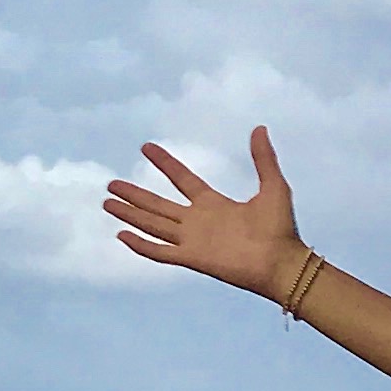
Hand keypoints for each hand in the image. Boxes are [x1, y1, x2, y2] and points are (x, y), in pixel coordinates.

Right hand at [104, 126, 304, 297]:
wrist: (282, 261)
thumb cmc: (281, 228)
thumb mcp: (273, 186)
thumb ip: (263, 158)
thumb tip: (259, 128)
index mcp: (214, 204)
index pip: (182, 179)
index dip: (165, 163)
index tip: (146, 147)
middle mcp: (198, 221)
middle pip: (158, 205)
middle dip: (135, 194)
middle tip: (111, 184)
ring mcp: (193, 240)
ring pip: (153, 224)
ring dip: (130, 214)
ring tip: (108, 203)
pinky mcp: (192, 258)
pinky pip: (160, 252)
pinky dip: (140, 245)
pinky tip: (121, 235)